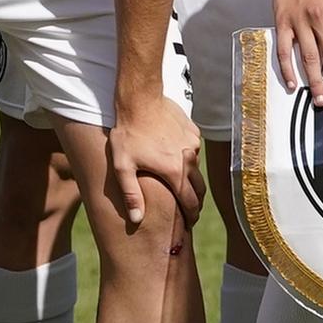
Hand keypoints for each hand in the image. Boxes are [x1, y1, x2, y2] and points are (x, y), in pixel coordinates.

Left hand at [105, 92, 205, 236]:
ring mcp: (193, 144)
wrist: (140, 99)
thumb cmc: (128, 133)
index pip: (190, 202)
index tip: (188, 224)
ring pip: (196, 168)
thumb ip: (131, 194)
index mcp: (175, 172)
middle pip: (199, 188)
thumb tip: (137, 219)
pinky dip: (187, 157)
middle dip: (196, 201)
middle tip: (189, 210)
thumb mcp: (123, 166)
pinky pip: (193, 150)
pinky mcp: (193, 131)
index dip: (191, 216)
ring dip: (190, 178)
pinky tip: (174, 155)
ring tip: (180, 184)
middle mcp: (189, 159)